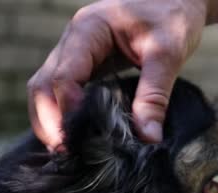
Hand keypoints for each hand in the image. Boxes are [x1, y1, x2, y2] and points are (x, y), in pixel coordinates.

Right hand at [27, 0, 207, 148]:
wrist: (176, 0)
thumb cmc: (172, 17)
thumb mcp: (168, 54)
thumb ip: (155, 95)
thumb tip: (147, 138)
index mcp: (88, 30)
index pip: (63, 75)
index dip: (68, 109)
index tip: (81, 138)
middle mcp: (72, 41)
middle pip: (41, 85)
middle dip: (48, 121)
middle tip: (65, 153)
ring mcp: (73, 53)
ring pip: (43, 90)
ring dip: (49, 121)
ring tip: (65, 152)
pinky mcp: (83, 65)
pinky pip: (59, 92)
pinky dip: (61, 115)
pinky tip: (74, 137)